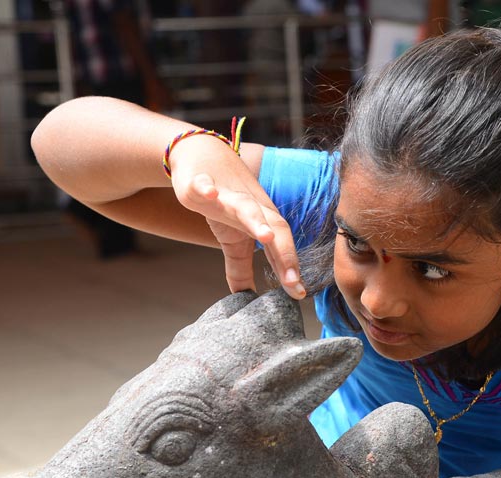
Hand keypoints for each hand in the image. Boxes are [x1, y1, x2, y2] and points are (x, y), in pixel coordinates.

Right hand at [168, 138, 304, 297]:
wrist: (202, 156)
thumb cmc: (224, 202)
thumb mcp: (232, 240)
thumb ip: (240, 269)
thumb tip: (245, 298)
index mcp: (263, 222)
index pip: (282, 248)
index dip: (290, 269)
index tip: (298, 294)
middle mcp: (252, 208)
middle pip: (274, 229)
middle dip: (284, 254)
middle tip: (292, 279)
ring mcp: (228, 194)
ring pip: (246, 207)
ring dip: (256, 220)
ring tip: (266, 236)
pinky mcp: (202, 182)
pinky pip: (205, 184)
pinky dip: (206, 188)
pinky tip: (208, 193)